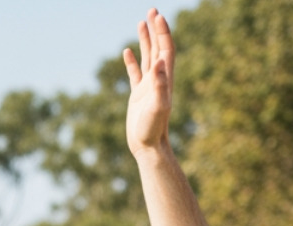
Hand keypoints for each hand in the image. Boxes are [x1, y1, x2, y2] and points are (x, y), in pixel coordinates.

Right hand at [124, 8, 174, 154]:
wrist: (148, 145)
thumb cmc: (153, 128)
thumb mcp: (158, 106)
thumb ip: (160, 84)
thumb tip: (159, 62)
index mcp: (164, 78)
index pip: (165, 49)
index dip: (162, 32)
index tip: (157, 16)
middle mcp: (158, 78)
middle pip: (158, 47)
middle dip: (156, 28)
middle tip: (151, 10)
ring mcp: (148, 85)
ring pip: (147, 56)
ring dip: (145, 39)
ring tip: (141, 23)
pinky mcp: (138, 94)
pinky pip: (135, 72)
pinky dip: (131, 60)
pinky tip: (126, 51)